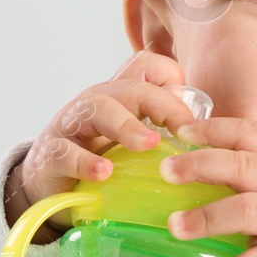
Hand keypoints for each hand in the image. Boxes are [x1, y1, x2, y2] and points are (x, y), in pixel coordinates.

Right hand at [5, 50, 199, 240]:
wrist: (46, 190)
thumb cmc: (98, 164)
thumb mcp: (131, 145)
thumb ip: (162, 136)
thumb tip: (210, 143)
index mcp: (120, 97)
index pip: (147, 66)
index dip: (172, 80)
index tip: (190, 116)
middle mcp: (97, 102)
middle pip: (130, 86)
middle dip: (161, 104)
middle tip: (183, 131)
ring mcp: (71, 126)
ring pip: (99, 107)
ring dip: (127, 125)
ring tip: (148, 144)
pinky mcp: (50, 154)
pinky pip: (65, 151)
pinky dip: (86, 161)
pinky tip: (104, 173)